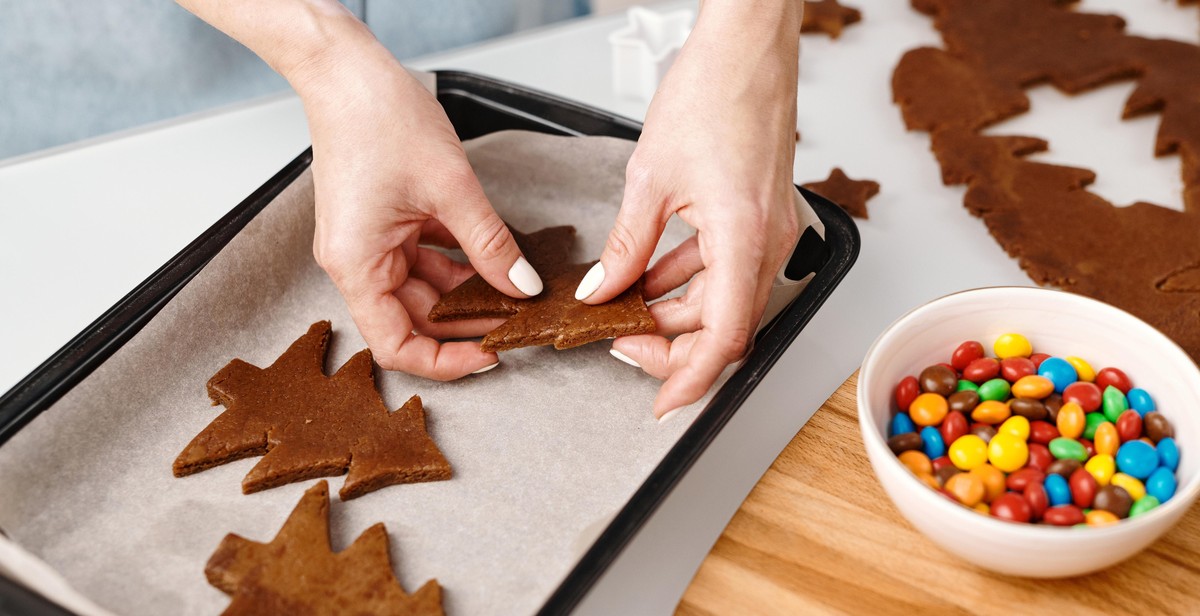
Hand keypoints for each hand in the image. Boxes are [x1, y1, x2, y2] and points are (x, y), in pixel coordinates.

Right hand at [297, 36, 543, 378]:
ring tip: (515, 294)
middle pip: (413, 320)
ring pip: (423, 289)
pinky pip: (424, 258)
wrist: (348, 71)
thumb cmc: (377, 118)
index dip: (445, 361)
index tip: (490, 356)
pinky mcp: (384, 223)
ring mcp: (370, 242)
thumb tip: (521, 286)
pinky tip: (495, 262)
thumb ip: (489, 245)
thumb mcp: (451, 188)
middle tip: (518, 322)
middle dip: (465, 325)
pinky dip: (458, 264)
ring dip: (465, 294)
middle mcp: (357, 262)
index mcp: (357, 265)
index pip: (396, 345)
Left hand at [575, 3, 802, 417]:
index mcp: (744, 239)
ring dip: (675, 311)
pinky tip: (647, 276)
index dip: (691, 379)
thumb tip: (604, 291)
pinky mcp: (759, 215)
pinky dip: (686, 278)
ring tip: (623, 309)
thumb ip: (625, 247)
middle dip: (671, 343)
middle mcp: (768, 243)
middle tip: (618, 342)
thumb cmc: (711, 93)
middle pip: (723, 325)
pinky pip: (724, 266)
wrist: (748, 46)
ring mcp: (769, 230)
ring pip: (722, 298)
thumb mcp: (649, 180)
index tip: (662, 403)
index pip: (725, 337)